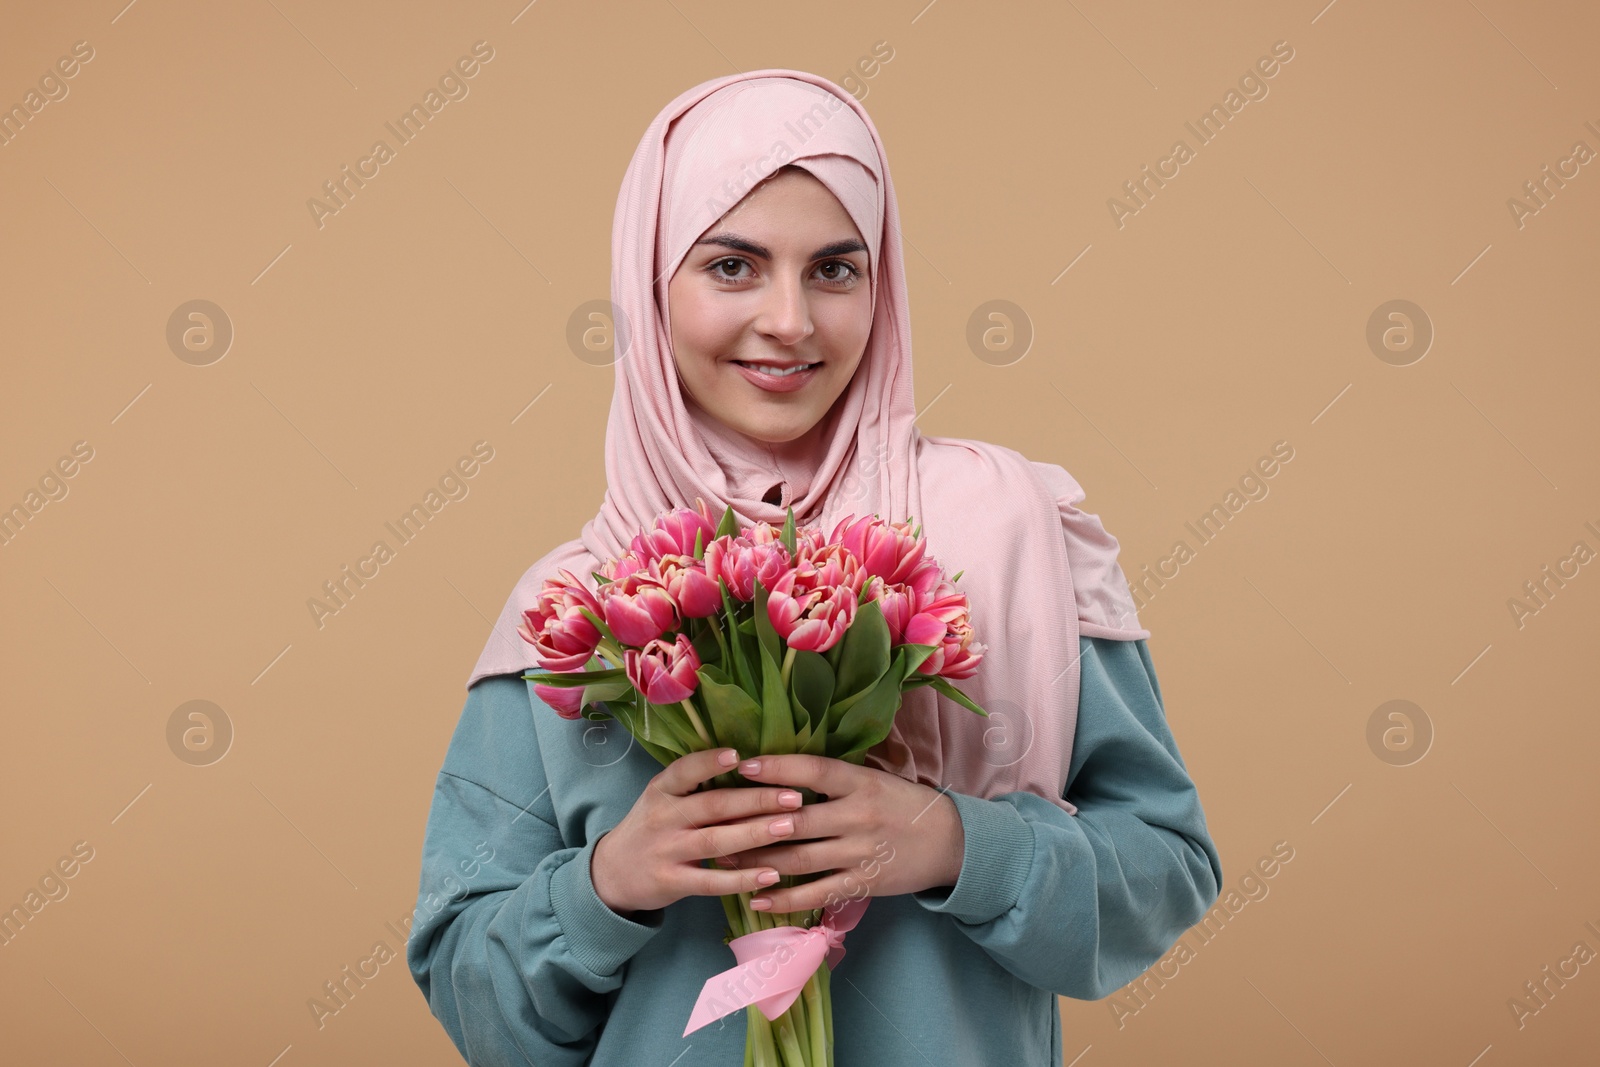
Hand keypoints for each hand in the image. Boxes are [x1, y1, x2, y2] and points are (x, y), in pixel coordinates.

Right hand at [590, 747, 810, 916]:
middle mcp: (662, 817)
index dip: (710, 762)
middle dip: (756, 799)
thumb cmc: (651, 828)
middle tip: (794, 796)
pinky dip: (743, 878)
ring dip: (756, 834)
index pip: (685, 771)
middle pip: (713, 806)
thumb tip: (753, 769)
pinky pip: (712, 881)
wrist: (612, 873)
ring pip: (716, 841)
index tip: (740, 756)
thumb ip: (695, 787)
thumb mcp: (661, 799)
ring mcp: (667, 851)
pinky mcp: (672, 882)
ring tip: (790, 827)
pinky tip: (771, 874)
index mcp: (661, 790)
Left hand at [714, 754, 964, 914]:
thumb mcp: (874, 779)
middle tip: (715, 820)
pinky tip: (757, 899)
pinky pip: (815, 893)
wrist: (949, 841)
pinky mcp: (861, 883)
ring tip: (723, 858)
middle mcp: (857, 816)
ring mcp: (858, 852)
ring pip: (797, 858)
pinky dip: (784, 898)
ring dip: (757, 861)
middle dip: (751, 822)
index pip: (813, 772)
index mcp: (860, 782)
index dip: (777, 768)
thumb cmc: (903, 803)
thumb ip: (834, 778)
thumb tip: (781, 770)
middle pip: (795, 819)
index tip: (742, 765)